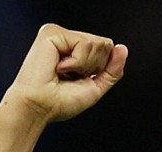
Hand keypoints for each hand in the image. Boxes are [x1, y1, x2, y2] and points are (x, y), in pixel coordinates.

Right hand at [2, 24, 127, 122]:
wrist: (39, 107)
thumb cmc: (58, 102)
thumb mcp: (95, 87)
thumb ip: (112, 70)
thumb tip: (122, 49)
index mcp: (75, 52)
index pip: (106, 49)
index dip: (100, 69)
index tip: (78, 79)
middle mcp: (67, 41)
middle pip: (104, 44)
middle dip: (93, 67)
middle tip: (70, 76)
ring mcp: (60, 35)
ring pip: (97, 43)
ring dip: (84, 66)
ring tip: (63, 72)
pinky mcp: (53, 33)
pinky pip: (84, 43)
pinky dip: (77, 62)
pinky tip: (59, 67)